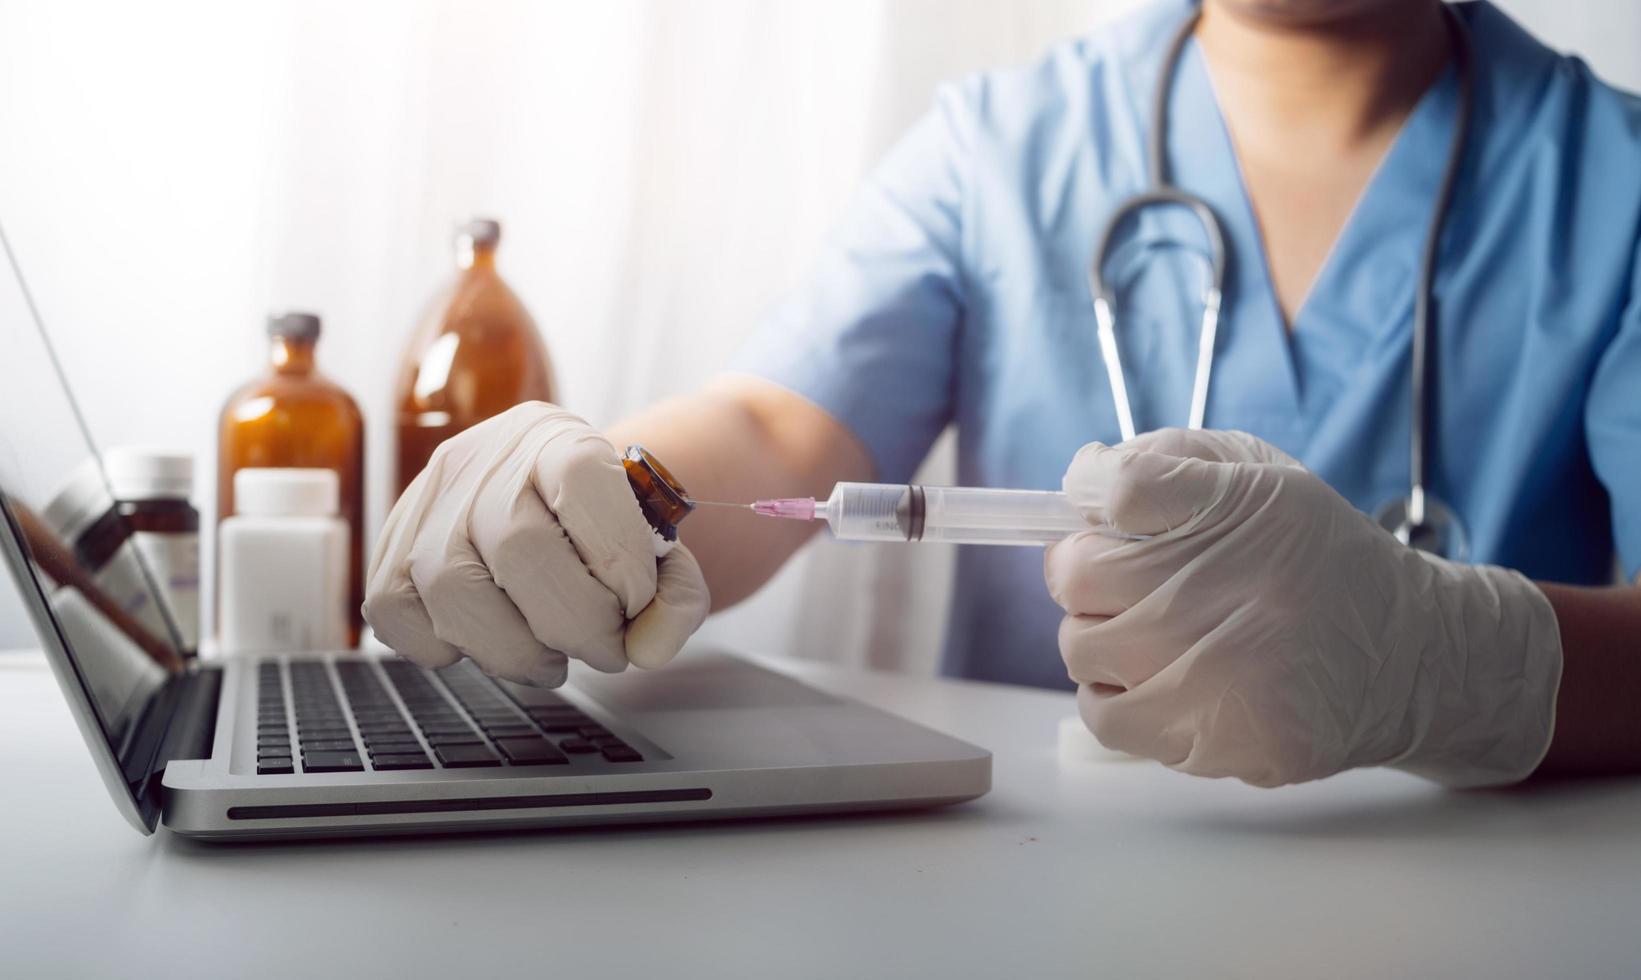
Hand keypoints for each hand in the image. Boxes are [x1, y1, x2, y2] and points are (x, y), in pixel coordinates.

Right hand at [364, 403, 709, 686]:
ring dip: (517, 650)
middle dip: (577, 623)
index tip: (638, 597)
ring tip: (551, 656)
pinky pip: (400, 618)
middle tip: (603, 645)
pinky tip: (492, 638)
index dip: (620, 555)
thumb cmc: (601, 531)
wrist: (542, 507)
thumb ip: (676, 595)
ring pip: (455, 590)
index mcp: (558, 438)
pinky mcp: (389, 558)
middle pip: (520, 549)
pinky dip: (448, 649)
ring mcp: (426, 508)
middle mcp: (483, 461)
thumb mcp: (657, 545)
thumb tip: (649, 647)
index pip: (583, 478)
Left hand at [1045, 429, 1560, 787]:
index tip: (1099, 515)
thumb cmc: (1313, 558)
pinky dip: (1115, 697)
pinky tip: (1154, 679)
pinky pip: (1111, 718)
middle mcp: (1235, 587)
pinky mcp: (1224, 739)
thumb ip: (1166, 459)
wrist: (1408, 656)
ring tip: (1142, 632)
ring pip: (1081, 651)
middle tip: (1121, 580)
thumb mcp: (1259, 474)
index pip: (1122, 489)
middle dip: (1085, 573)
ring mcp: (1227, 673)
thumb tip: (1082, 477)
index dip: (1089, 496)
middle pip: (1078, 576)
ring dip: (1096, 638)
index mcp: (1245, 505)